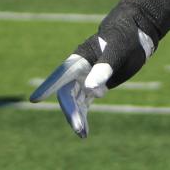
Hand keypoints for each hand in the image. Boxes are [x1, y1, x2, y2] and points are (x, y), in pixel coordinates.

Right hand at [30, 21, 155, 138]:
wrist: (135, 34)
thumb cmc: (125, 37)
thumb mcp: (118, 51)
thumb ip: (104, 68)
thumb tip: (90, 89)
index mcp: (80, 58)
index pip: (61, 74)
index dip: (48, 86)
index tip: (34, 99)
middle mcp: (79, 70)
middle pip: (68, 93)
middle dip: (71, 111)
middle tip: (78, 128)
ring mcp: (85, 79)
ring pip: (75, 101)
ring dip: (77, 117)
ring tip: (83, 135)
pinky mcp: (95, 87)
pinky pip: (84, 104)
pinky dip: (84, 116)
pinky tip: (84, 132)